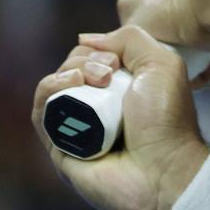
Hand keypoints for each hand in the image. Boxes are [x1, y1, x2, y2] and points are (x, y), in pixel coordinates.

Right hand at [31, 26, 209, 209]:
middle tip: (107, 74)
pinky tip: (69, 84)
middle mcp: (97, 109)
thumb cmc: (167, 120)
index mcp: (120, 91)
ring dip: (67, 72)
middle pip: (70, 70)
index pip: (91, 59)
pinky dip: (49, 91)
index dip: (97, 51)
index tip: (116, 62)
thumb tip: (85, 39)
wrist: (164, 170)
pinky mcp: (58, 148)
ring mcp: (76, 129)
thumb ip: (130, 39)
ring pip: (52, 88)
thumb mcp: (161, 64)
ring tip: (90, 79)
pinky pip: (41, 113)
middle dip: (84, 61)